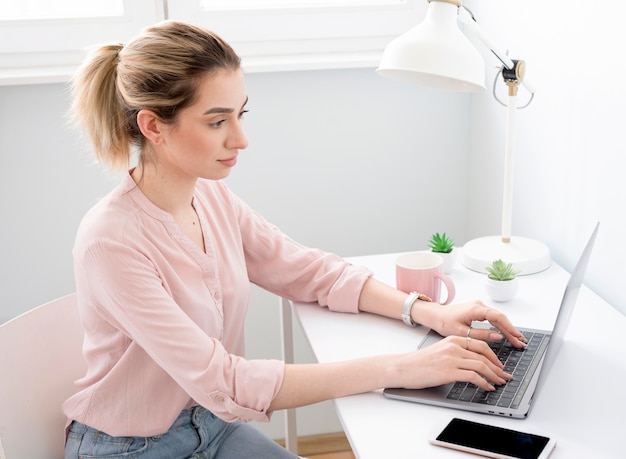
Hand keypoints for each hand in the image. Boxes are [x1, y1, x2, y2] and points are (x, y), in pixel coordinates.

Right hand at [393, 335, 512, 391]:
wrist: (403, 367)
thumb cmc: (419, 362)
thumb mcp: (439, 351)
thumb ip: (455, 353)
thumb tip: (473, 364)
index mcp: (452, 339)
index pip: (480, 345)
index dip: (494, 356)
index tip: (500, 366)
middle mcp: (454, 346)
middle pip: (484, 355)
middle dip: (498, 367)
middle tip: (505, 376)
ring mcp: (452, 359)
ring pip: (481, 366)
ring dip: (494, 376)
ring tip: (499, 383)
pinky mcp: (449, 371)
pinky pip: (473, 377)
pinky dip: (484, 383)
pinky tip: (487, 388)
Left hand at [413, 299, 526, 348]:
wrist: (436, 315)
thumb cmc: (444, 323)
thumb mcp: (462, 333)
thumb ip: (481, 335)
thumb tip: (498, 337)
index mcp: (475, 309)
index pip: (498, 317)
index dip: (509, 328)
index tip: (517, 337)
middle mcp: (479, 305)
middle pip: (500, 317)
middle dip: (511, 330)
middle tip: (521, 343)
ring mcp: (479, 306)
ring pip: (498, 317)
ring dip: (508, 328)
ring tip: (517, 340)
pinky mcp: (479, 309)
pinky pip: (493, 317)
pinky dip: (501, 326)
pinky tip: (507, 334)